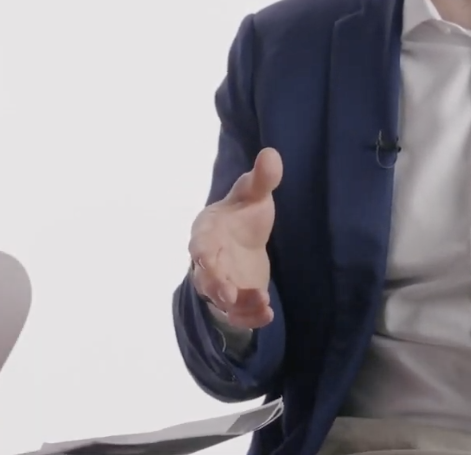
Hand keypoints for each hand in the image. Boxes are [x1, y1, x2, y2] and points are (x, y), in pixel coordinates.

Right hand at [188, 148, 281, 328]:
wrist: (244, 239)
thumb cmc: (243, 215)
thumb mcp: (254, 195)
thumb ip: (261, 179)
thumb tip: (271, 153)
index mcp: (207, 232)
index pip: (199, 242)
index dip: (201, 251)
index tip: (206, 256)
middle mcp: (207, 261)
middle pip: (203, 276)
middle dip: (213, 284)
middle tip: (227, 293)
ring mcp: (220, 282)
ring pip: (220, 299)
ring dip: (237, 304)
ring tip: (262, 302)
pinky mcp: (235, 299)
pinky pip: (236, 314)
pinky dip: (249, 317)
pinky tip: (268, 315)